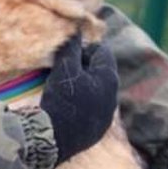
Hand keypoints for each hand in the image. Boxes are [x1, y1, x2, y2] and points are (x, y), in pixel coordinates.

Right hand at [41, 35, 118, 164]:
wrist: (54, 139)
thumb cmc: (61, 99)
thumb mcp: (64, 68)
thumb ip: (72, 47)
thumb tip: (77, 29)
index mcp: (109, 79)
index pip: (102, 52)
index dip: (84, 48)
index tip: (68, 53)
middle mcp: (113, 97)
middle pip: (100, 73)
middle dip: (83, 68)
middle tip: (63, 69)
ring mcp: (106, 117)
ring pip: (96, 93)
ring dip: (82, 87)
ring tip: (62, 89)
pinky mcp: (96, 132)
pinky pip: (91, 111)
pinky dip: (81, 105)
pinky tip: (65, 108)